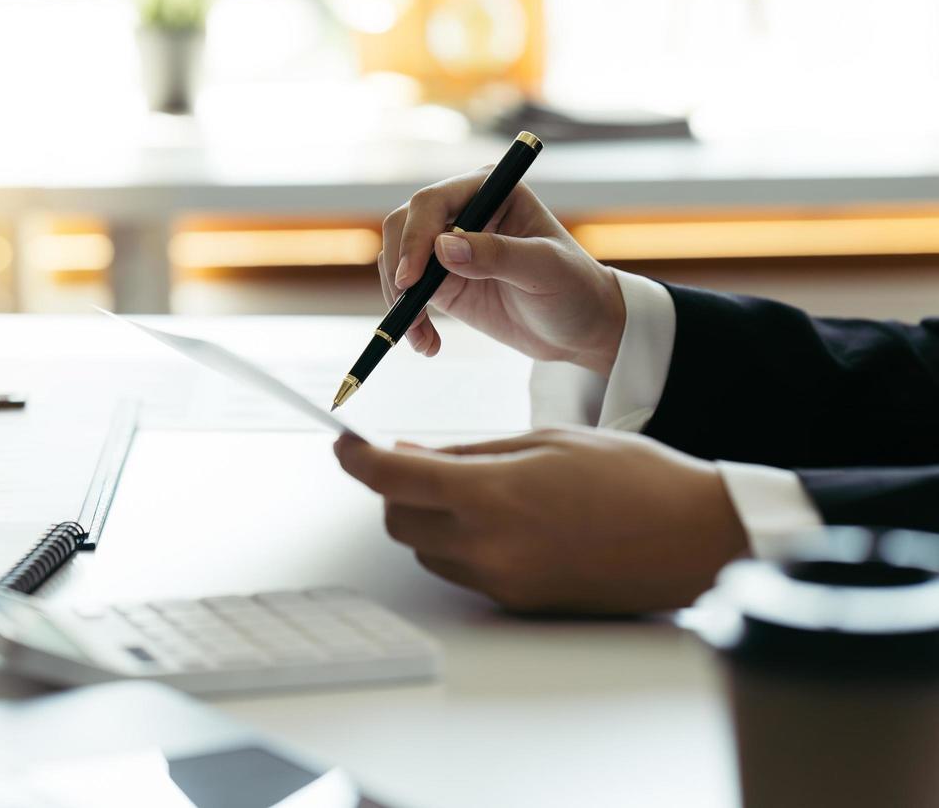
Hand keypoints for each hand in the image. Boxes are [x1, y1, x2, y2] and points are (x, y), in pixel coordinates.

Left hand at [334, 427, 746, 613]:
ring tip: (472, 486)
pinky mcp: (520, 602)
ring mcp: (503, 581)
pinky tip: (498, 517)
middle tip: (416, 457)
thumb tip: (409, 454)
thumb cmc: (634, 476)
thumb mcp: (545, 441)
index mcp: (492, 494)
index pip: (392, 479)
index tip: (344, 444)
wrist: (698, 538)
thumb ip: (469, 450)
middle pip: (399, 520)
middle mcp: (489, 545)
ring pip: (427, 550)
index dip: (357, 459)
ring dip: (428, 518)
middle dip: (395, 488)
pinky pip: (463, 571)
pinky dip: (461, 542)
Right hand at [380, 170, 625, 375]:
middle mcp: (464, 211)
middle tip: (409, 310)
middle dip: (400, 268)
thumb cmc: (576, 289)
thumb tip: (442, 247)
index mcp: (491, 191)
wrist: (579, 329)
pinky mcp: (442, 280)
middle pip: (404, 226)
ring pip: (397, 259)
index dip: (415, 237)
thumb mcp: (545, 270)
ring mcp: (449, 246)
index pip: (433, 201)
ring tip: (421, 336)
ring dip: (399, 298)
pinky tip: (427, 343)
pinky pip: (408, 292)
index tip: (411, 279)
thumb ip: (497, 254)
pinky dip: (408, 318)